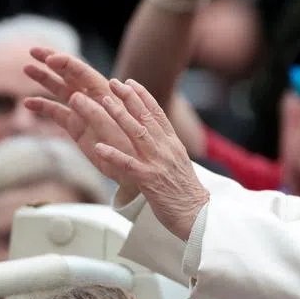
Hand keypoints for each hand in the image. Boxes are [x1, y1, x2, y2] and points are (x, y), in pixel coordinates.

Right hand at [23, 48, 137, 196]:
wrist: (134, 170)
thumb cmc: (131, 148)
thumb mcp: (115, 130)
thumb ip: (96, 113)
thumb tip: (75, 97)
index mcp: (107, 94)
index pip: (84, 73)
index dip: (67, 63)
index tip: (50, 58)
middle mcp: (94, 99)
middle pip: (70, 74)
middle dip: (52, 61)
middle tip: (32, 50)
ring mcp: (84, 112)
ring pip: (62, 90)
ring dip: (45, 79)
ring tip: (26, 68)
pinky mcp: (77, 127)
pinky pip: (57, 113)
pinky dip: (43, 107)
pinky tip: (27, 103)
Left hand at [89, 78, 208, 240]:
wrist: (199, 216)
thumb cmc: (187, 194)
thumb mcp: (179, 164)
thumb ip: (167, 149)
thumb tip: (157, 138)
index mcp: (174, 145)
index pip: (158, 115)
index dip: (144, 96)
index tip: (131, 82)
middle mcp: (167, 150)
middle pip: (146, 118)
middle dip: (129, 98)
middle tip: (115, 82)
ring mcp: (158, 164)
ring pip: (137, 134)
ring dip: (119, 116)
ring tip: (104, 101)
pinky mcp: (150, 181)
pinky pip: (128, 165)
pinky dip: (114, 155)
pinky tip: (99, 146)